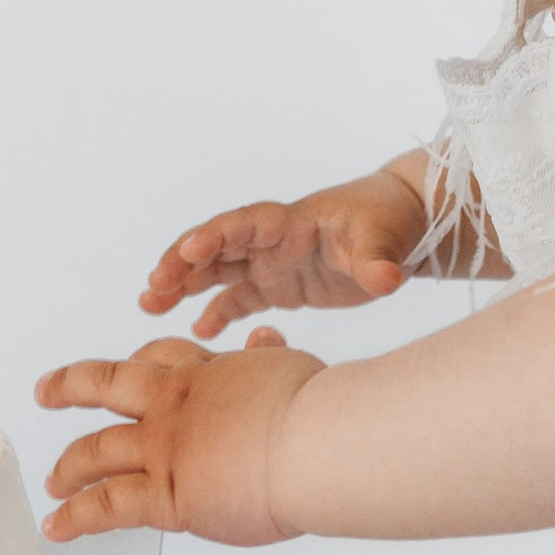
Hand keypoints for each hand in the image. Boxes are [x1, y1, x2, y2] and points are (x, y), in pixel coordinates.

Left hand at [36, 329, 319, 545]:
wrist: (317, 444)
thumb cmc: (319, 412)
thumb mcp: (289, 367)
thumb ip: (269, 358)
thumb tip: (266, 338)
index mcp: (206, 374)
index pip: (160, 357)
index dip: (137, 360)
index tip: (128, 366)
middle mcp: (174, 406)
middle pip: (105, 386)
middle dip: (70, 388)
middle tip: (48, 393)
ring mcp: (164, 449)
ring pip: (96, 451)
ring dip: (69, 467)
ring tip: (54, 482)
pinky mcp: (166, 495)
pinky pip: (107, 506)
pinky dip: (76, 517)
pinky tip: (58, 525)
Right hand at [138, 169, 429, 336]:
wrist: (404, 224)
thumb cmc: (392, 220)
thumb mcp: (386, 238)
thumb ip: (378, 260)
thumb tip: (386, 279)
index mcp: (290, 222)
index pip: (242, 225)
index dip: (214, 236)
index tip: (188, 251)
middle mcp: (272, 240)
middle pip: (215, 247)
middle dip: (181, 264)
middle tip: (152, 288)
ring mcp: (273, 262)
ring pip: (218, 272)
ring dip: (184, 286)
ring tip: (150, 307)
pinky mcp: (281, 285)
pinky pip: (240, 298)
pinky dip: (218, 313)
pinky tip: (199, 334)